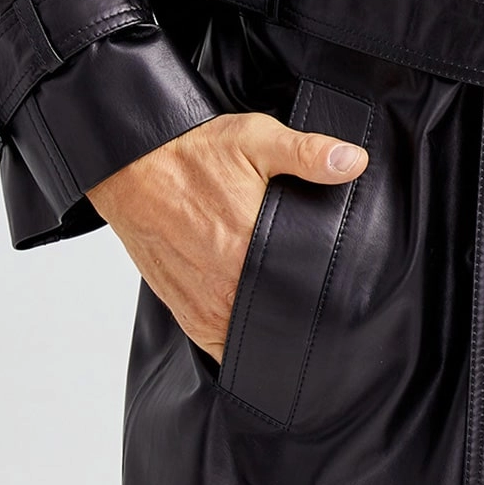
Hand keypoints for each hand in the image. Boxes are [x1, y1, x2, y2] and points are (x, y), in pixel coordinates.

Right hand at [86, 113, 368, 360]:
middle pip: (282, 316)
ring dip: (271, 330)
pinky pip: (222, 346)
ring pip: (253, 338)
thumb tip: (352, 162)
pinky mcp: (186, 313)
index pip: (306, 287)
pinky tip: (257, 326)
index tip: (343, 291)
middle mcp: (227, 285)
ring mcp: (204, 305)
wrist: (131, 166)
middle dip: (302, 311)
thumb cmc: (193, 153)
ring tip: (291, 314)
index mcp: (251, 246)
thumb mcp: (256, 138)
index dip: (326, 291)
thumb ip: (308, 153)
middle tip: (322, 301)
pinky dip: (240, 342)